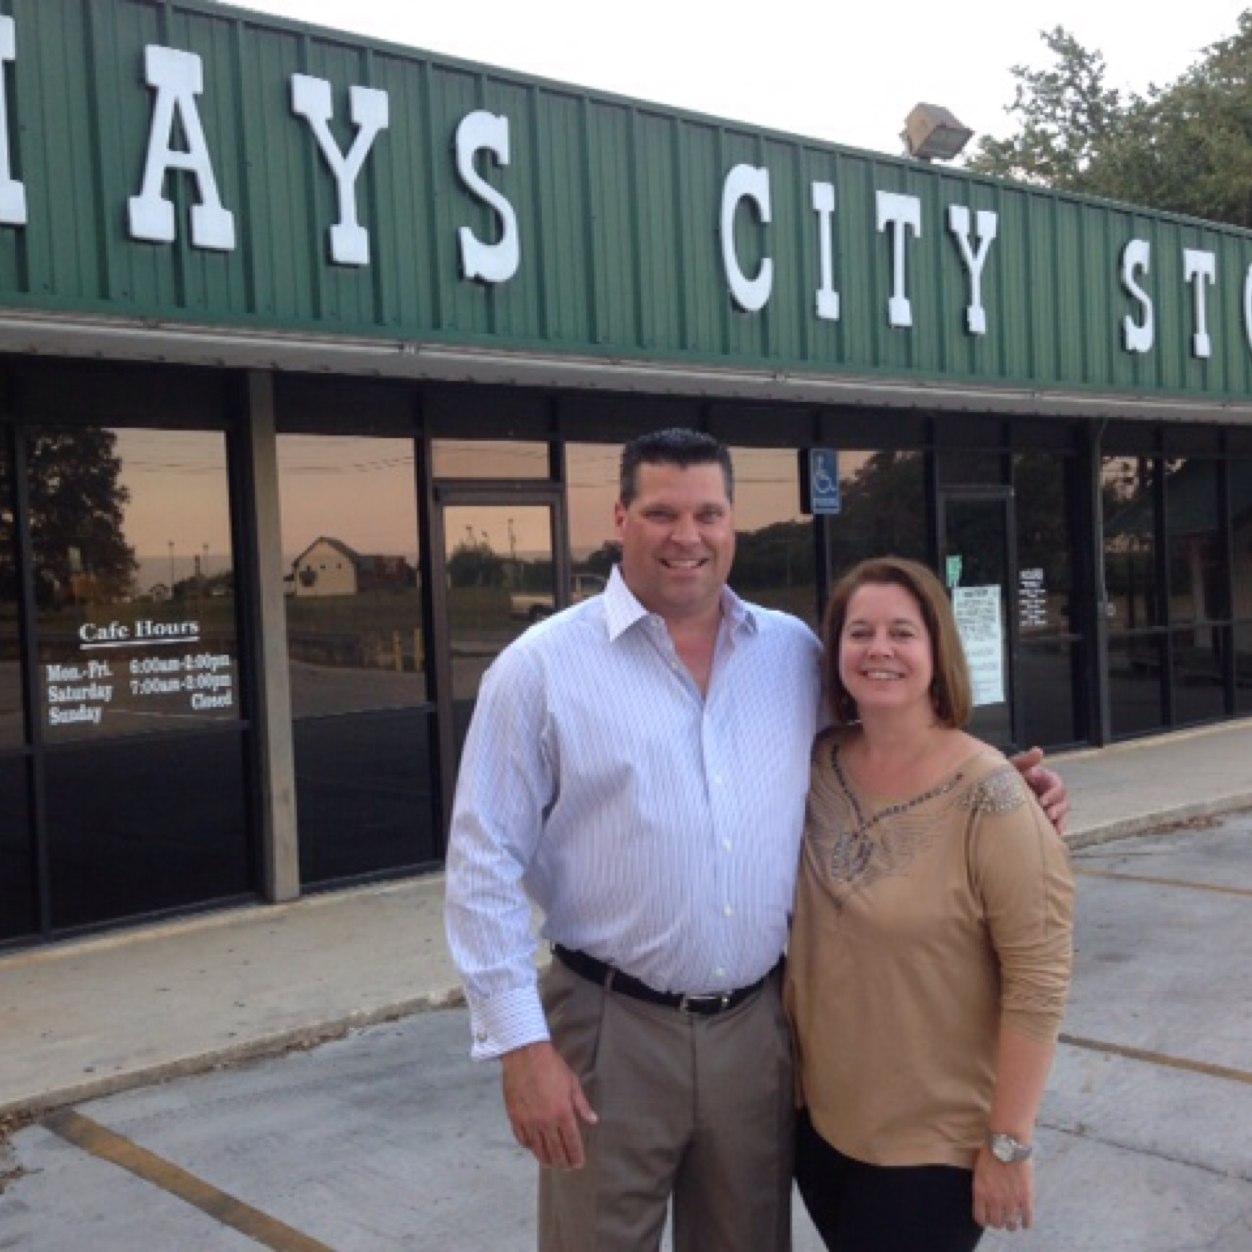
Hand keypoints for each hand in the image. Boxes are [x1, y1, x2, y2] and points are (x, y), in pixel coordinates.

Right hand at [501, 1040, 597, 1169]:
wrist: (525, 1054)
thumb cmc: (552, 1066)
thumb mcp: (572, 1082)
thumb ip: (582, 1105)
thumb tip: (593, 1120)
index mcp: (562, 1113)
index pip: (571, 1142)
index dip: (576, 1156)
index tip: (579, 1164)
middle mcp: (545, 1122)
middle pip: (555, 1150)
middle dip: (563, 1162)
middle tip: (567, 1167)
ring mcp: (528, 1121)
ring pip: (538, 1149)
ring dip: (546, 1159)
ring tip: (552, 1164)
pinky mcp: (515, 1118)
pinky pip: (523, 1139)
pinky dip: (529, 1147)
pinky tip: (534, 1148)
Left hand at [973, 1146, 1033, 1231]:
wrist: (1007, 1143)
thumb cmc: (991, 1152)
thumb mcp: (979, 1169)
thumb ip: (981, 1185)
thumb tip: (983, 1196)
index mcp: (980, 1192)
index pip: (980, 1218)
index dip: (985, 1221)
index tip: (988, 1219)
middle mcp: (994, 1200)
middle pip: (996, 1223)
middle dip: (999, 1223)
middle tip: (1002, 1219)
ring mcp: (1011, 1200)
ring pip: (1011, 1224)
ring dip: (1012, 1224)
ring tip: (1013, 1222)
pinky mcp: (1026, 1198)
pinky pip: (1027, 1219)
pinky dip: (1026, 1223)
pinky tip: (1025, 1222)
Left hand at [1010, 746, 1067, 835]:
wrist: (989, 795)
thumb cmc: (1002, 778)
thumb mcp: (1011, 768)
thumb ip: (1024, 761)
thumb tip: (1039, 751)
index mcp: (1043, 778)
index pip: (1056, 784)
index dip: (1052, 792)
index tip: (1042, 801)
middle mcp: (1048, 792)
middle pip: (1062, 799)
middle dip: (1057, 807)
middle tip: (1048, 814)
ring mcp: (1048, 806)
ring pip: (1062, 812)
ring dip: (1059, 818)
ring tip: (1050, 823)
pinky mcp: (1045, 819)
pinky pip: (1057, 824)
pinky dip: (1057, 828)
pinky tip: (1054, 833)